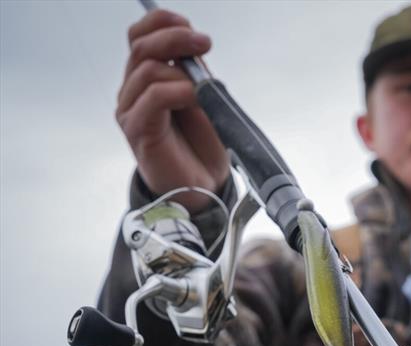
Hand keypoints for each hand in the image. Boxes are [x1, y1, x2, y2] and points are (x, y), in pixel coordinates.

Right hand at [116, 9, 227, 212]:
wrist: (201, 185)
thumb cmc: (201, 144)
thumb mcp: (203, 96)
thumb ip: (194, 70)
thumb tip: (193, 42)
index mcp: (147, 77)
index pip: (139, 35)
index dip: (161, 22)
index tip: (189, 25)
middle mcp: (133, 91)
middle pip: (141, 46)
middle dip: (176, 38)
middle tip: (204, 44)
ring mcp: (131, 110)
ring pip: (147, 69)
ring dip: (182, 72)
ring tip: (203, 90)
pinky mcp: (137, 129)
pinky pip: (153, 96)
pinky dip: (179, 91)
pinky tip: (195, 99)